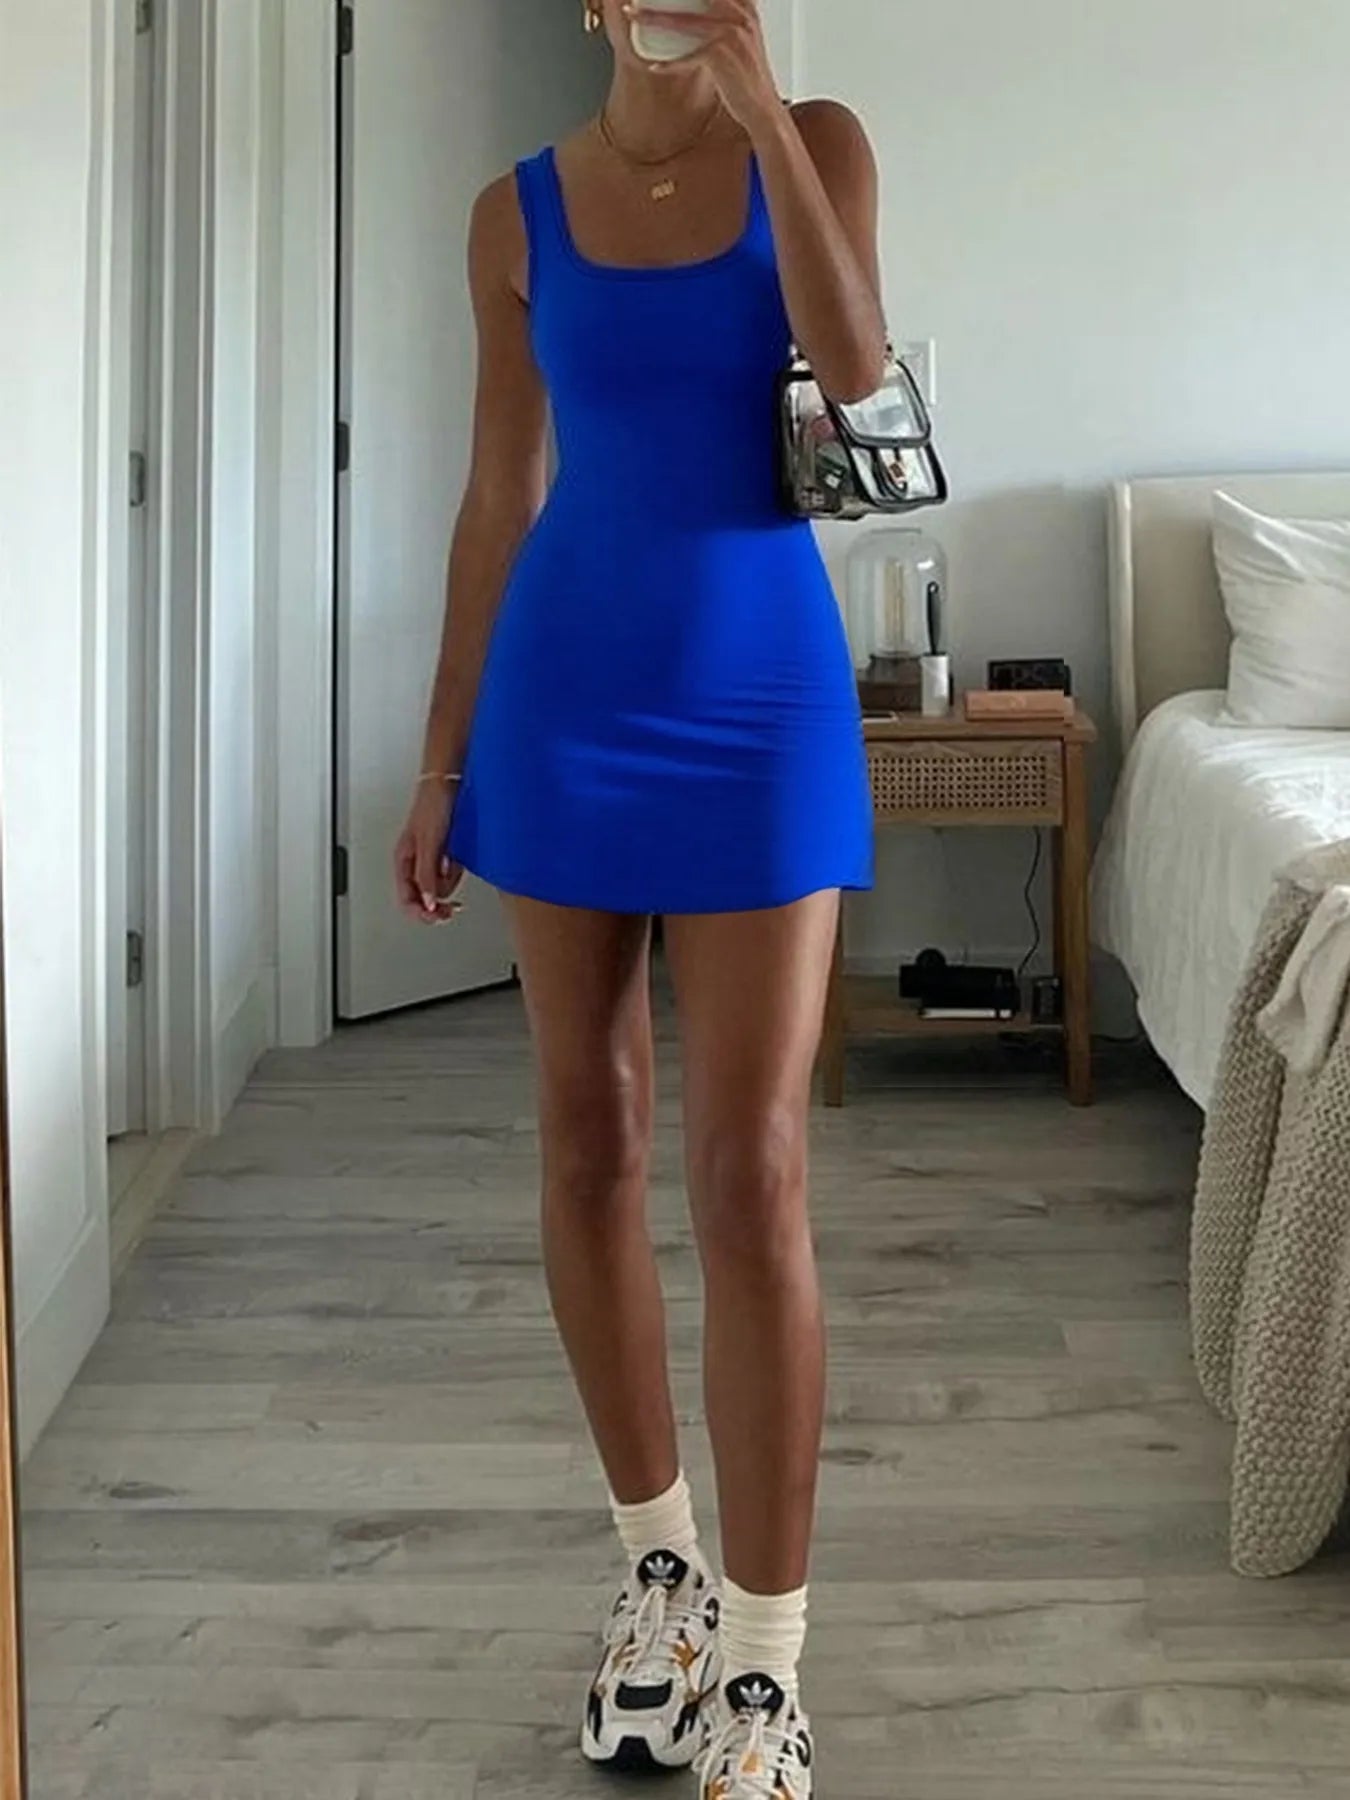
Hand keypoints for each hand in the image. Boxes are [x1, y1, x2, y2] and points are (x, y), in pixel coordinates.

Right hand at [394, 782, 465, 924]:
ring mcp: (432, 859)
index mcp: (404, 861)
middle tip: (453, 910)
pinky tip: (457, 859)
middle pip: (422, 898)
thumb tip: (428, 902)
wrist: (450, 784)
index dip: (422, 912)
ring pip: (439, 887)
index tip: (439, 916)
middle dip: (437, 903)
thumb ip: (426, 874)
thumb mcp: (428, 843)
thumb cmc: (433, 805)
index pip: (407, 899)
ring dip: (449, 882)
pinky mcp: (446, 853)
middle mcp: (416, 863)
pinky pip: (451, 873)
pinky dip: (456, 871)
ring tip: (453, 865)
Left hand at [626, 1, 780, 132]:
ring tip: (632, 15)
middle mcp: (739, 15)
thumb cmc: (749, 79)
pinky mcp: (722, 56)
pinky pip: (688, 57)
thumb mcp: (742, 41)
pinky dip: (670, 64)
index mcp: (745, 8)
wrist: (763, 110)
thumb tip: (698, 13)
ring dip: (654, 19)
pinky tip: (655, 65)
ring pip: (684, 21)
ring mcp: (731, 34)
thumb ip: (724, 21)